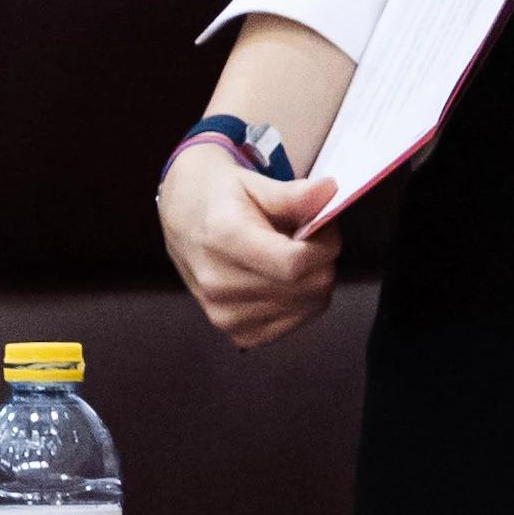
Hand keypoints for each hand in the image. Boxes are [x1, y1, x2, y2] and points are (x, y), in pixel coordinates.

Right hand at [161, 144, 346, 347]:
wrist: (183, 217)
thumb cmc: (220, 196)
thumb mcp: (254, 183)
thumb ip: (292, 194)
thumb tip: (330, 192)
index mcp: (224, 239)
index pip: (293, 264)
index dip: (324, 247)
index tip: (324, 227)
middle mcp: (219, 283)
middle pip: (306, 288)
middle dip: (323, 261)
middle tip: (310, 238)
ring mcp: (226, 313)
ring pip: (308, 307)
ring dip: (314, 281)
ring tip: (292, 256)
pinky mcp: (235, 331)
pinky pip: (293, 325)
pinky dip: (301, 303)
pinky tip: (285, 281)